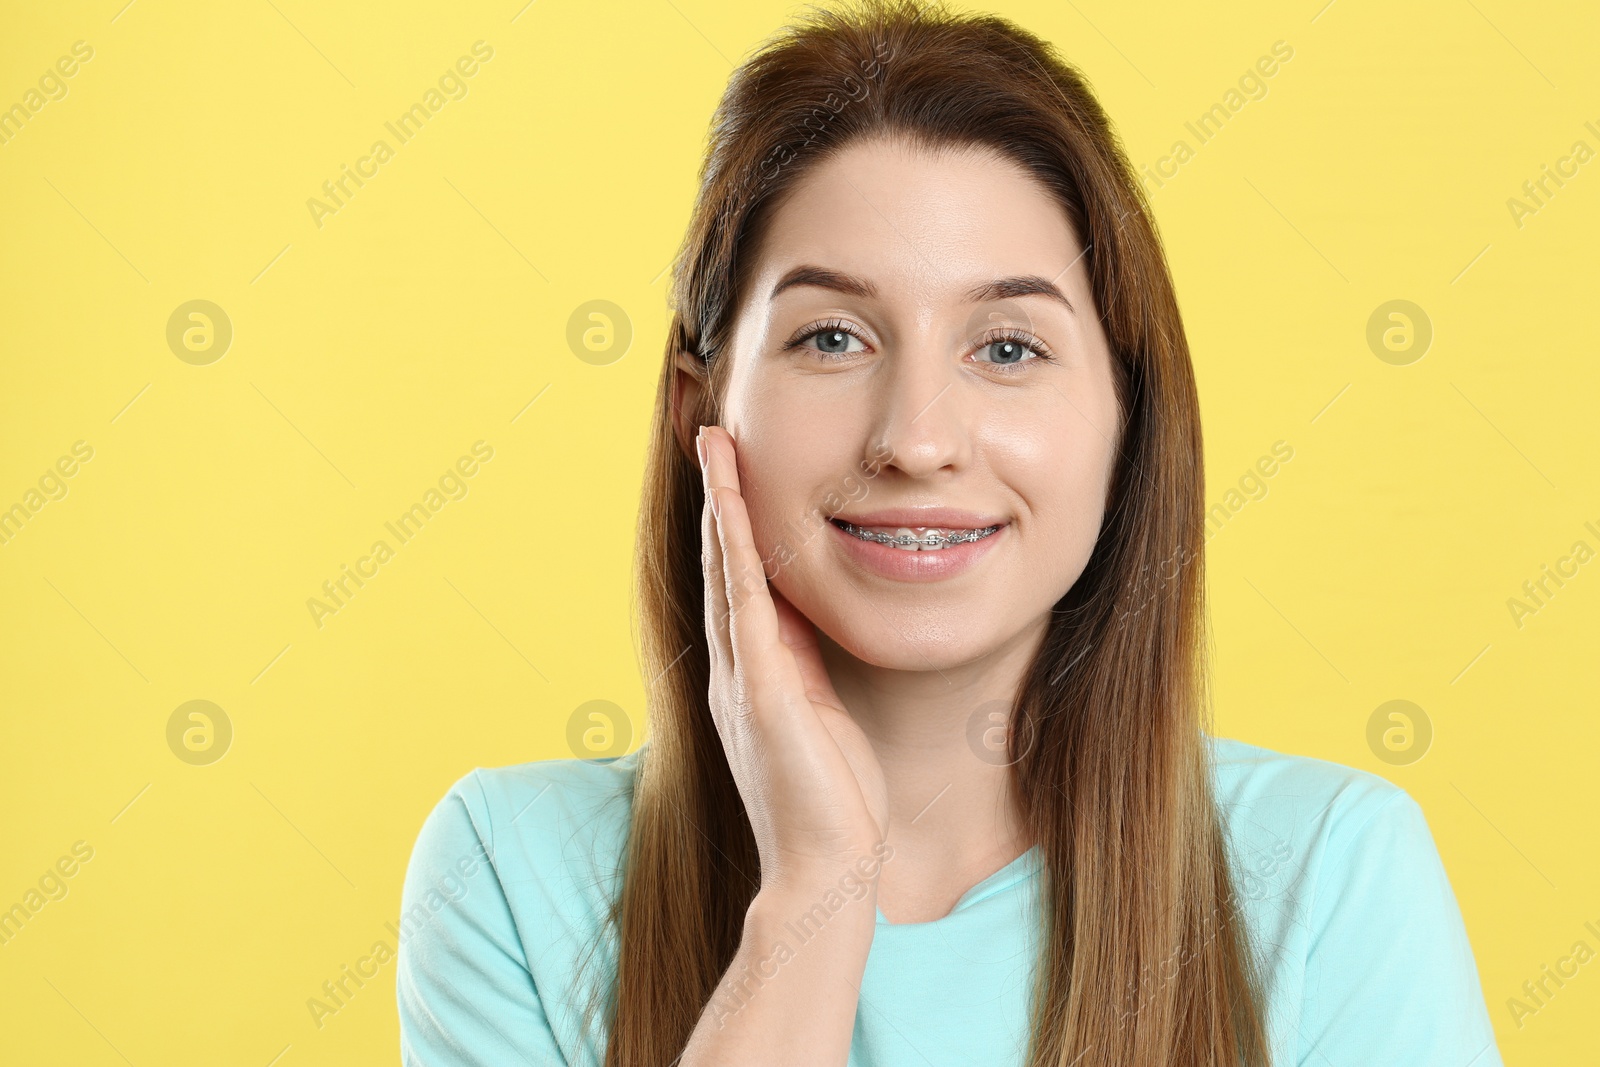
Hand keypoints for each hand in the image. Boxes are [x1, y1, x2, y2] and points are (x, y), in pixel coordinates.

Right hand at [697, 424, 889, 894]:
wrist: (826, 869)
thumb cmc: (835, 801)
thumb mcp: (824, 715)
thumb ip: (811, 667)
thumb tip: (820, 618)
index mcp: (751, 673)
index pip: (739, 579)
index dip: (734, 521)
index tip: (735, 467)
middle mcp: (734, 667)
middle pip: (721, 562)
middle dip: (718, 496)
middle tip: (712, 434)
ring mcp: (741, 678)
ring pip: (726, 570)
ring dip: (720, 504)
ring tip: (715, 443)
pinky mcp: (759, 693)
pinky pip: (744, 604)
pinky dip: (735, 548)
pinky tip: (733, 503)